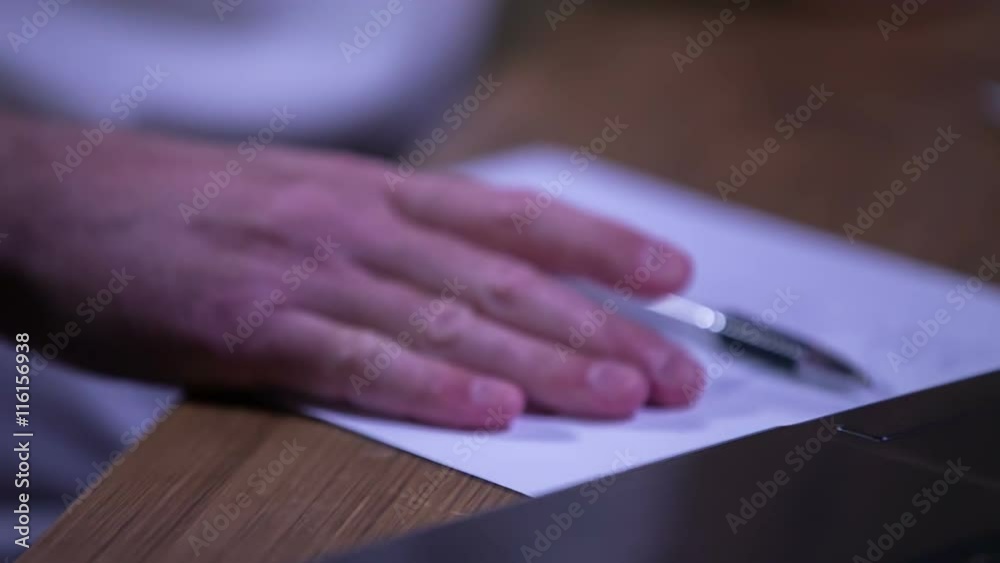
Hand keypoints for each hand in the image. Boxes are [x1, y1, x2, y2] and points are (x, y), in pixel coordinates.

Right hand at [4, 118, 702, 427]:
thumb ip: (400, 238)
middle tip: (675, 373)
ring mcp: (312, 271)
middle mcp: (364, 224)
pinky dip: (431, 388)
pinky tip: (495, 412)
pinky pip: (359, 360)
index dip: (603, 244)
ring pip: (453, 320)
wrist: (68, 202)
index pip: (518, 216)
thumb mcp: (317, 200)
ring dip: (546, 360)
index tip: (674, 278)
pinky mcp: (254, 324)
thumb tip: (486, 281)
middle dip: (601, 327)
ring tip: (623, 396)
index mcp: (382, 192)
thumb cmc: (199, 208)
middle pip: (507, 279)